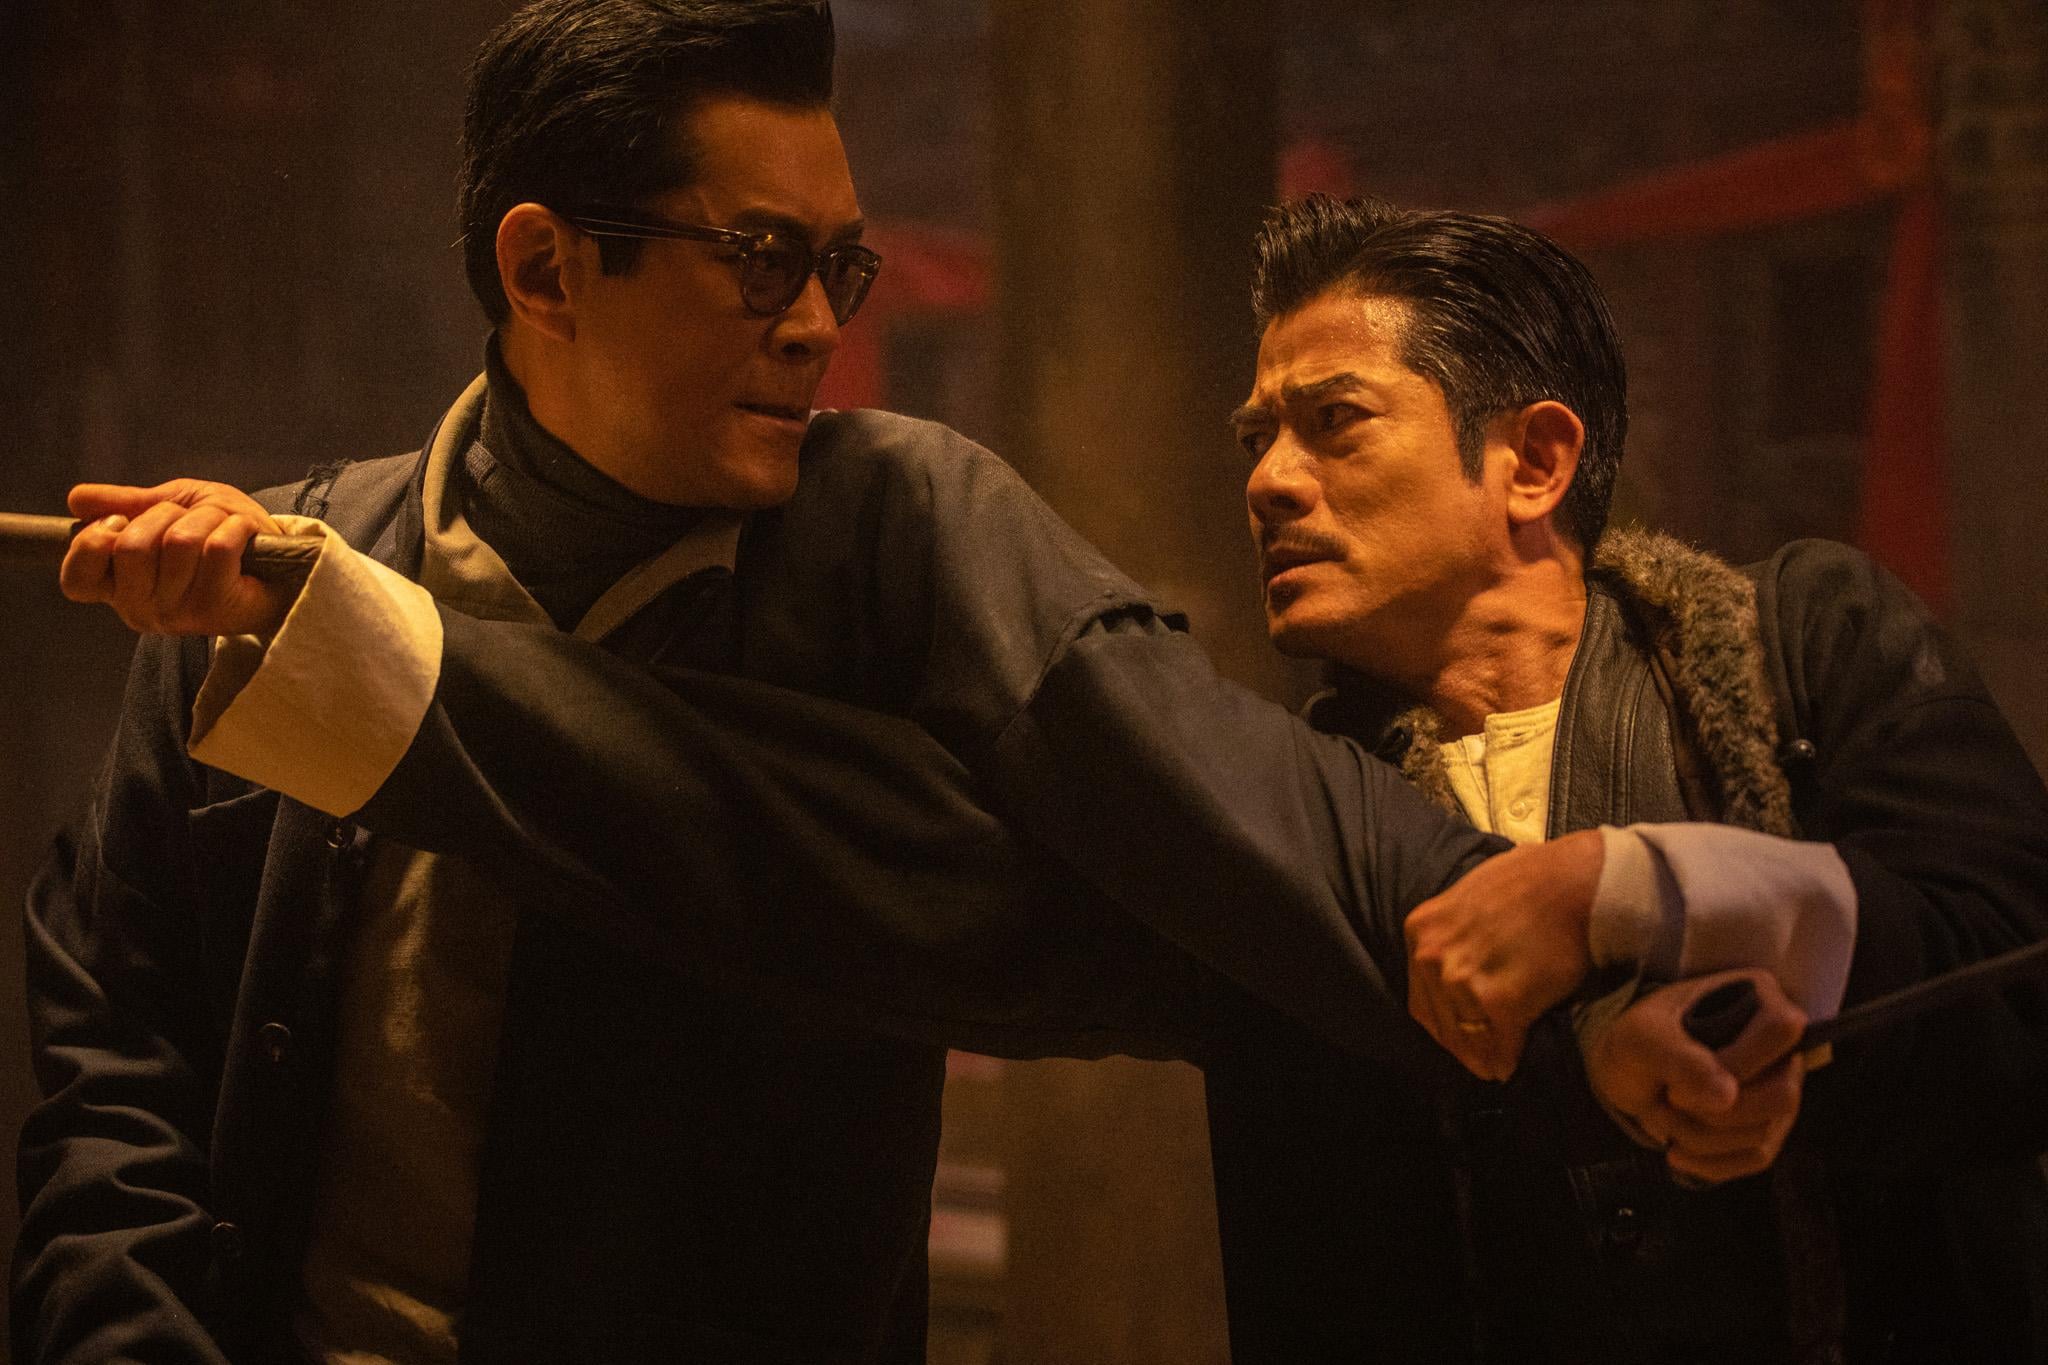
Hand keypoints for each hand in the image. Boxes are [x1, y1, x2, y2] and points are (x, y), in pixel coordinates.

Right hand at [60, 480, 295, 636]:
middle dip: (167, 515)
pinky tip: (245, 536)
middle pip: (132, 545)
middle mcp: (140, 609)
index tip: (121, 524)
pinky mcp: (216, 608)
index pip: (76, 579)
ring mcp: (177, 614)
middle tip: (190, 523)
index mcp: (119, 588)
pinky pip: (217, 547)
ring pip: (179, 542)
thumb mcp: (169, 508)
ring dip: (209, 518)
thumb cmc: (222, 536)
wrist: (281, 564)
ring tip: (223, 529)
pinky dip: (236, 526)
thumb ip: (125, 505)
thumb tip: (76, 500)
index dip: (94, 542)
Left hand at [1405, 829, 1601, 1079]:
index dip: (1442, 1021)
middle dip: (1460, 1043)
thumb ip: (1455, 930)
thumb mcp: (1470, 894)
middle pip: (1439, 1022)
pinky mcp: (1498, 1001)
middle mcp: (1430, 956)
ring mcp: (1461, 979)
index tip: (1459, 1033)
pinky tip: (1511, 1066)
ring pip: (1465, 1039)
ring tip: (1493, 1066)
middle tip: (1479, 1059)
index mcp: (1421, 929)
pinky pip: (1498, 1046)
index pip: (1421, 996)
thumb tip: (1461, 952)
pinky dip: (1506, 1059)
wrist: (1578, 881)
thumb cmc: (1536, 879)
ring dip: (1481, 1056)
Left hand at [1585, 968, 1806, 1184]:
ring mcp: (1779, 1089)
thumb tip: (1727, 1096)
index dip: (1738, 1061)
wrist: (1625, 1071)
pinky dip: (1711, 1162)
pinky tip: (1675, 1152)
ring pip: (1763, 1132)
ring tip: (1662, 1113)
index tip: (1684, 1074)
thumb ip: (1679, 1058)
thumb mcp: (1641, 1038)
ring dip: (1701, 1136)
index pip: (1783, 1030)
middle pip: (1781, 1095)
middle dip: (1712, 1111)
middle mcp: (1781, 1045)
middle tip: (1667, 1098)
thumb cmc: (1636, 1039)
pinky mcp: (1768, 1127)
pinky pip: (1756, 1158)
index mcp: (1758, 996)